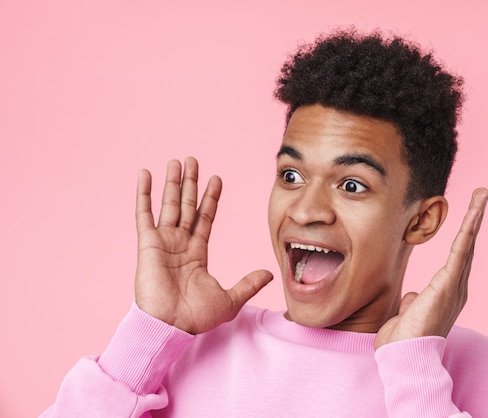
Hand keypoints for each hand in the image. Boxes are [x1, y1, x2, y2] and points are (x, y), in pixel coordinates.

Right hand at [134, 157, 272, 333]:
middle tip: (193, 161)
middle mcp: (180, 244)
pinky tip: (145, 175)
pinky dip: (144, 195)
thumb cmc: (195, 318)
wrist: (170, 327)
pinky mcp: (148, 245)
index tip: (216, 179)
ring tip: (177, 161)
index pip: (206, 218)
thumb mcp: (230, 299)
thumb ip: (249, 284)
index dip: (211, 198)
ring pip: (169, 205)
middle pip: (186, 206)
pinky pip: (144, 215)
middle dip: (190, 183)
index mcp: (197, 253)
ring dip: (172, 183)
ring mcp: (163, 242)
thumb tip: (270, 274)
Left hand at [375, 188, 487, 348]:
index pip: (457, 257)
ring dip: (475, 217)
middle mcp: (455, 288)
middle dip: (475, 219)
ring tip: (482, 194)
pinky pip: (460, 251)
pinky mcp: (448, 284)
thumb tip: (411, 297)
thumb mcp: (407, 317)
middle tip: (482, 195)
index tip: (470, 216)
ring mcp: (454, 286)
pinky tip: (475, 212)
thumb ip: (412, 303)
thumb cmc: (404, 342)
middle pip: (467, 246)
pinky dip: (468, 230)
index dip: (464, 235)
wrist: (405, 358)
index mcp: (446, 293)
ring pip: (466, 244)